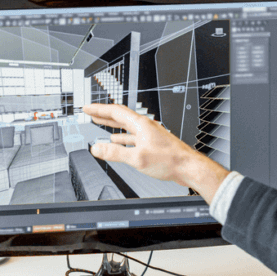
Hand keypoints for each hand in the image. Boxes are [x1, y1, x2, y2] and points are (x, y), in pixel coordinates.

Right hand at [83, 103, 228, 201]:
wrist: (187, 167)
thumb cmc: (169, 160)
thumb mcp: (136, 158)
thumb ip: (114, 153)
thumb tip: (96, 149)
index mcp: (141, 125)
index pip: (116, 112)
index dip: (99, 109)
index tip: (88, 108)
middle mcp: (145, 127)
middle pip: (120, 117)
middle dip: (104, 115)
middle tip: (91, 113)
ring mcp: (149, 135)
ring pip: (126, 127)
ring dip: (112, 126)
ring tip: (101, 124)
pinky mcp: (152, 144)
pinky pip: (133, 137)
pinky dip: (122, 138)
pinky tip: (118, 142)